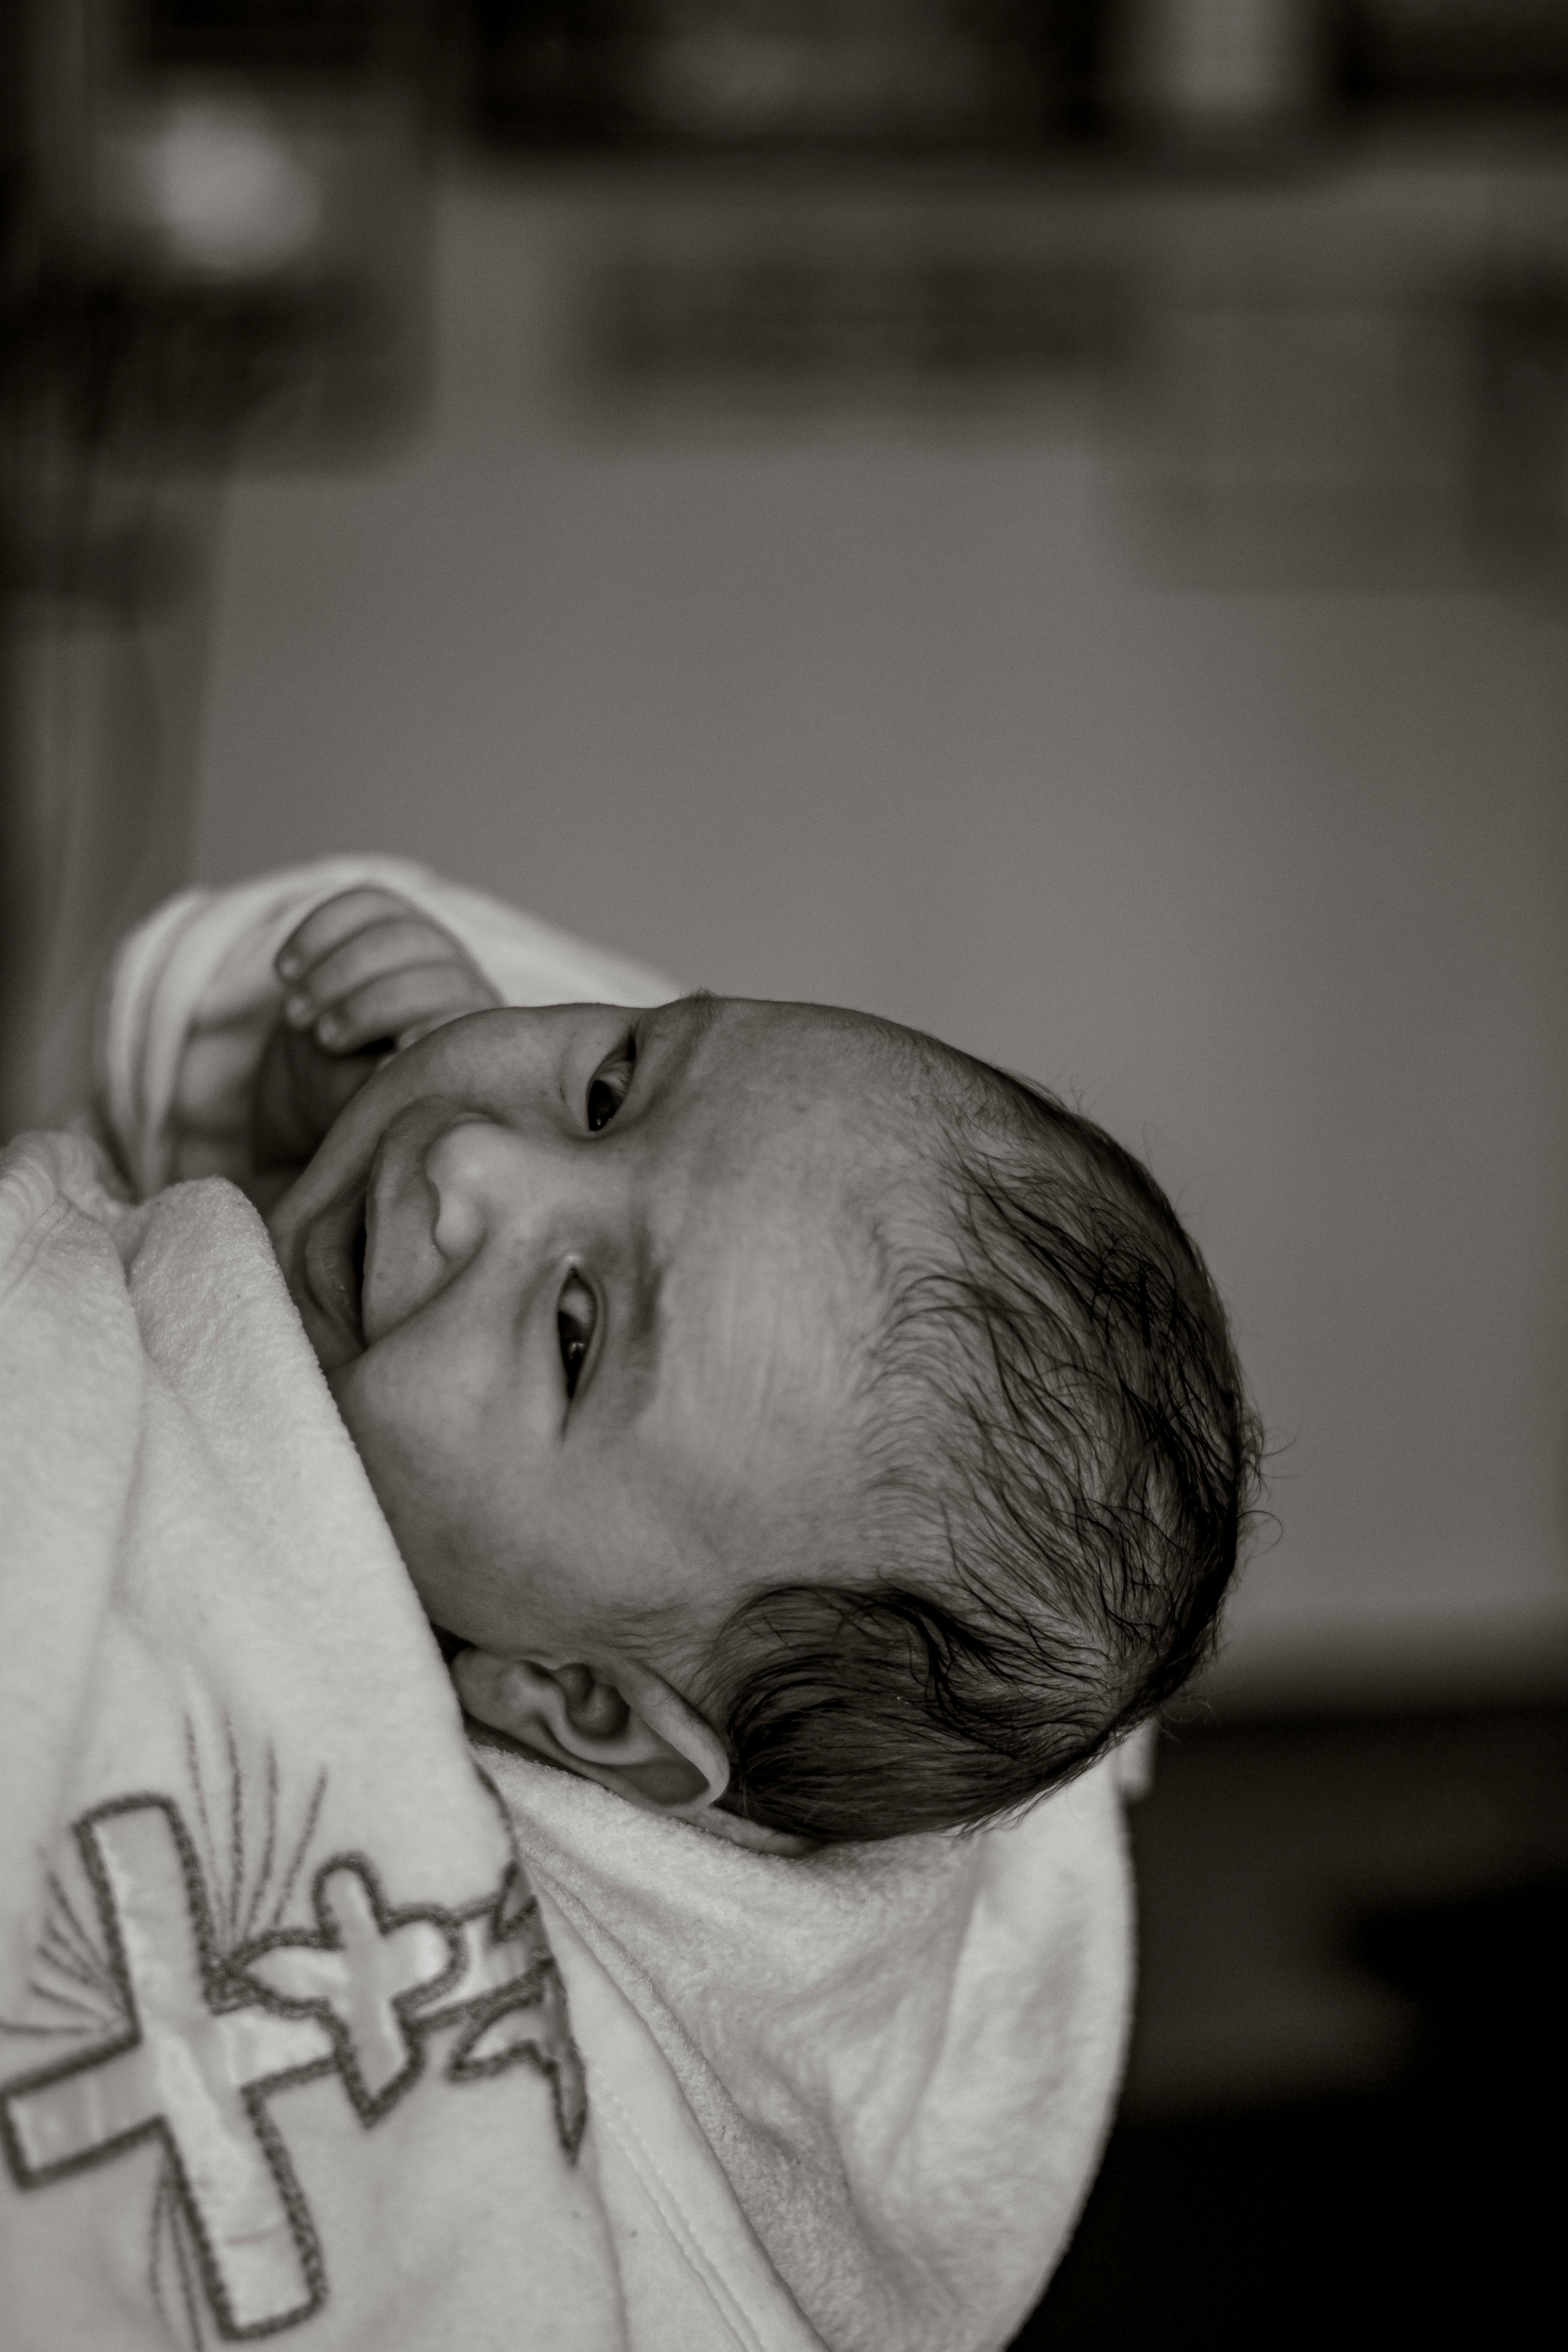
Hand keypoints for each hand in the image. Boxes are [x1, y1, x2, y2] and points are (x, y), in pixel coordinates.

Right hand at [251, 887, 500, 1190]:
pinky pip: (361, 904)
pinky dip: (318, 931)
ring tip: (294, 1012)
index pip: (461, 1015)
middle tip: (322, 1037)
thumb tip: (384, 1071)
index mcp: (471, 1035)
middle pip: (428, 970)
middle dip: (368, 1003)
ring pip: (394, 932)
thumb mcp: (363, 1105)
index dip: (429, 1028)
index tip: (390, 1056)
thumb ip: (374, 1088)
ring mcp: (430, 943)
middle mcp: (462, 982)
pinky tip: (284, 969)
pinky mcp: (391, 916)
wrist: (338, 1066)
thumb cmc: (356, 1095)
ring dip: (336, 970)